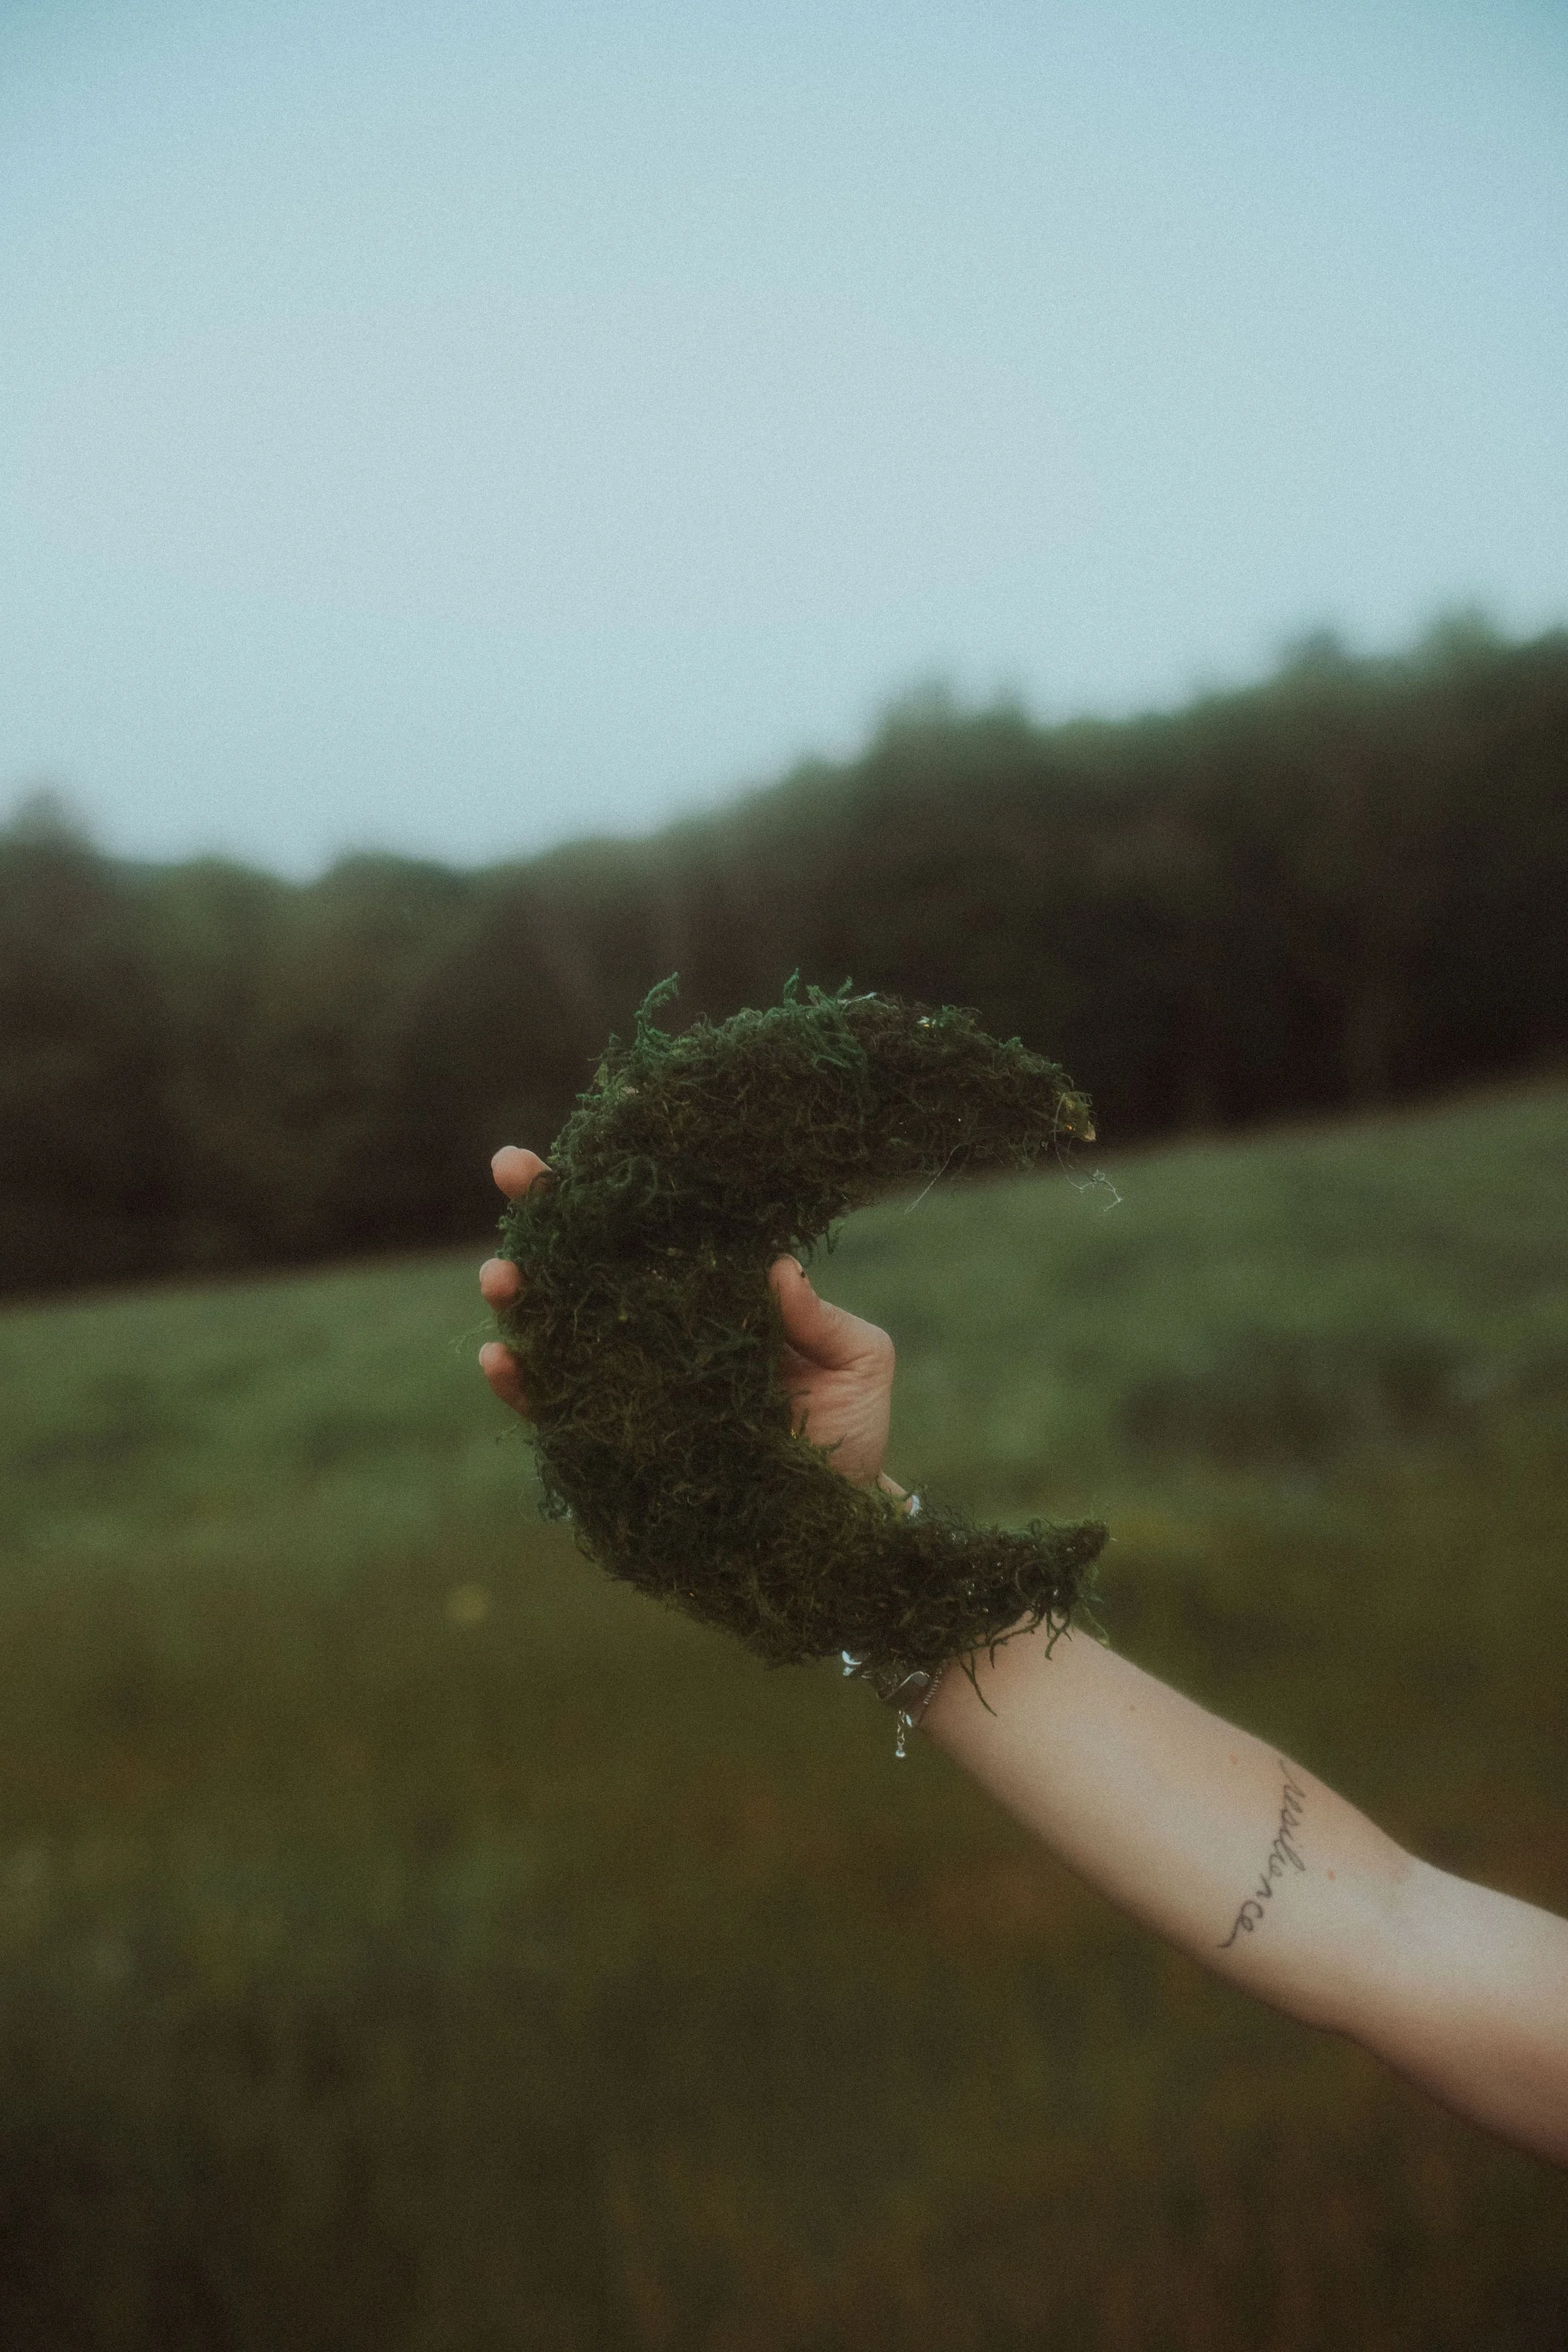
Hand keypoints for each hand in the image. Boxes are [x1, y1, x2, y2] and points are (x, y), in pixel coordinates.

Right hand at [477, 1145, 897, 1491]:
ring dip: (522, 1300)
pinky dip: (527, 1388)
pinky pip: (558, 1410)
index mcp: (713, 1294)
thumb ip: (822, 1320)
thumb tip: (777, 1269)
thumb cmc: (848, 1434)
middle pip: (588, 1263)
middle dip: (542, 1217)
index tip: (562, 1142)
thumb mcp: (858, 1365)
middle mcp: (660, 1329)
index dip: (611, 1186)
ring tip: (500, 1278)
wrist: (830, 1523)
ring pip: (559, 1329)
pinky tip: (501, 1361)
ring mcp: (631, 1383)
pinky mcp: (613, 1442)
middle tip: (510, 1172)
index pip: (656, 1229)